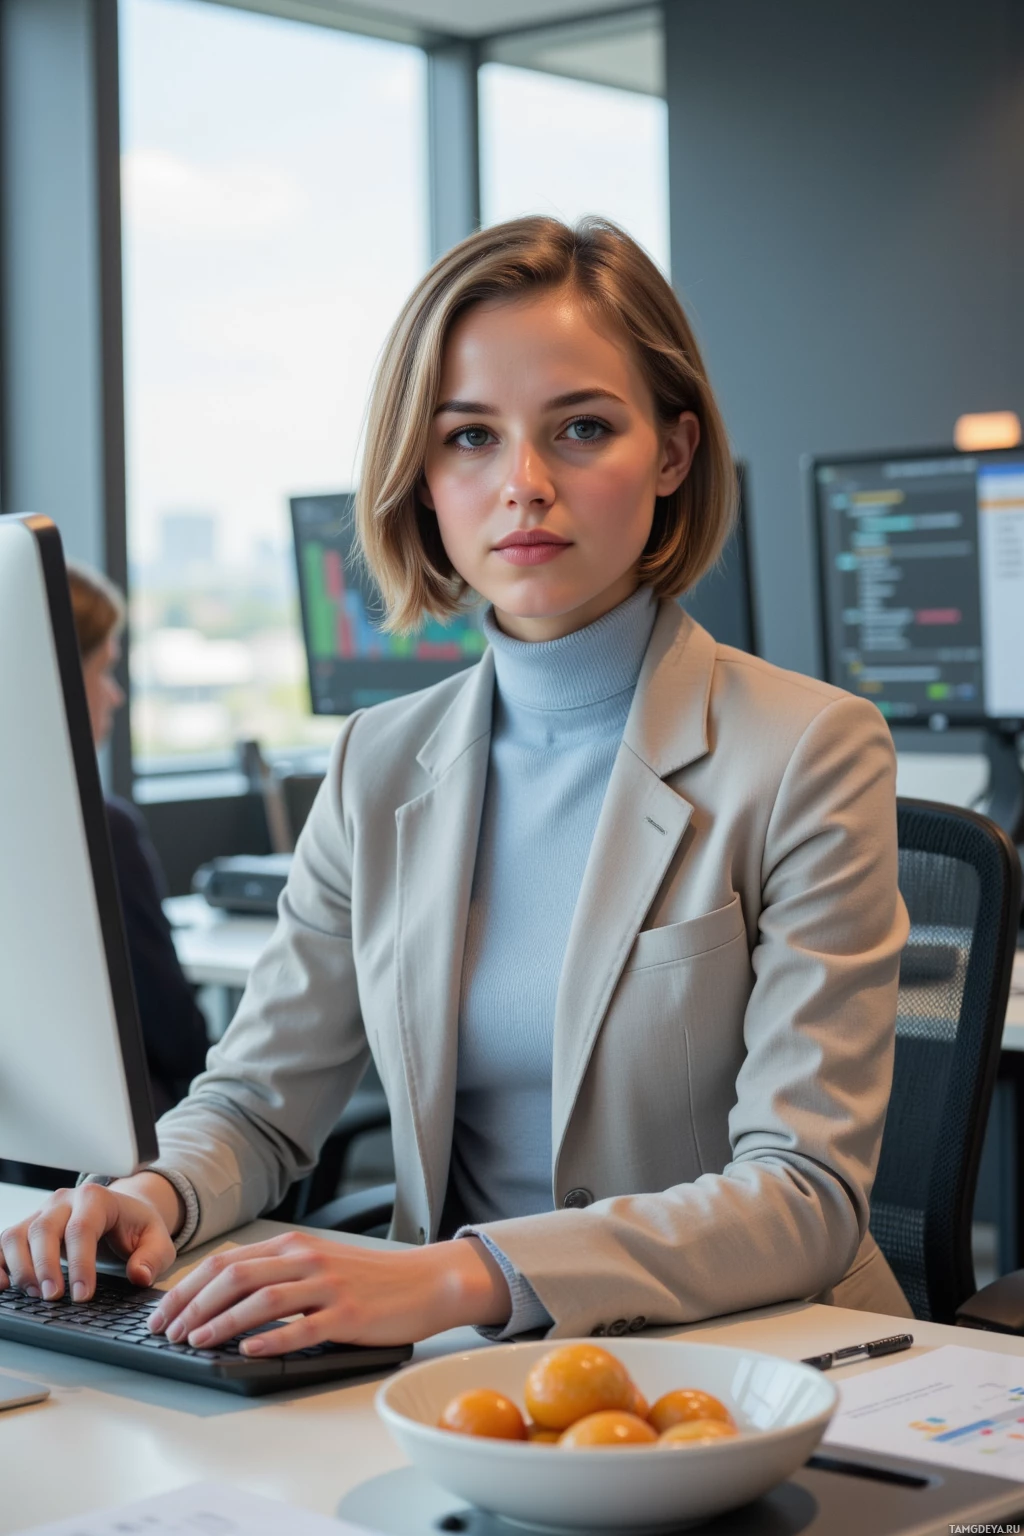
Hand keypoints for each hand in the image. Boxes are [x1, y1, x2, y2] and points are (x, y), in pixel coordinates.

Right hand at [0, 1178, 178, 1301]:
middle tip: (53, 1297)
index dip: (80, 1263)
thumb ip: (153, 1257)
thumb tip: (139, 1275)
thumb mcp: (158, 1239)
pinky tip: (4, 1285)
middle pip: (43, 1228)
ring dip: (21, 1267)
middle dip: (45, 1266)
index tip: (82, 1294)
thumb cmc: (137, 1227)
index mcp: (97, 1199)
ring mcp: (43, 1212)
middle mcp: (65, 1201)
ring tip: (37, 1295)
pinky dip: (0, 1263)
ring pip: (17, 1234)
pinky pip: (4, 1242)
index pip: (82, 1228)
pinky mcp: (28, 1227)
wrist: (123, 1211)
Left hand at [149, 1231, 511, 1354]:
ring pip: (262, 1299)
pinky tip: (249, 1350)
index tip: (163, 1313)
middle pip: (235, 1277)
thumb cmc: (368, 1278)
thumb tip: (221, 1295)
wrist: (424, 1281)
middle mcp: (305, 1259)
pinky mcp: (347, 1314)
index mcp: (293, 1246)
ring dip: (222, 1321)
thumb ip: (276, 1272)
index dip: (188, 1287)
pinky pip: (303, 1327)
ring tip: (197, 1342)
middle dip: (194, 1305)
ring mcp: (327, 1286)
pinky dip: (271, 1338)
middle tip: (170, 1332)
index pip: (226, 1262)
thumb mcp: (317, 1263)